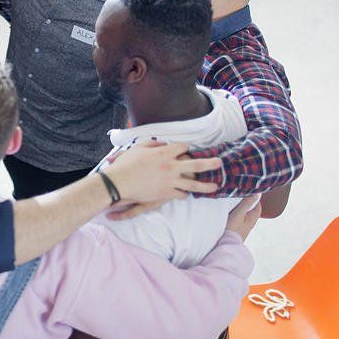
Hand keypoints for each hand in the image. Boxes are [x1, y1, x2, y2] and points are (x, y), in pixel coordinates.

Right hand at [101, 141, 219, 206]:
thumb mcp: (138, 148)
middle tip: (220, 163)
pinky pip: (181, 194)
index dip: (185, 148)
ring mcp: (170, 181)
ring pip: (193, 184)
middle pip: (196, 164)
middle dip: (210, 163)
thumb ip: (153, 144)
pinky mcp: (166, 193)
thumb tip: (163, 144)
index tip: (185, 149)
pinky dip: (185, 194)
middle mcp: (171, 166)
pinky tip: (187, 194)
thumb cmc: (126, 164)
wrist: (119, 183)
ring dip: (206, 185)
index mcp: (164, 153)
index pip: (183, 148)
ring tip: (215, 186)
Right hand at [226, 195, 261, 240]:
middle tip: (240, 197)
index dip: (255, 198)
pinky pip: (240, 220)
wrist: (226, 244)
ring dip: (242, 209)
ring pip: (245, 215)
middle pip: (252, 210)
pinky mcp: (238, 231)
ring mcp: (244, 228)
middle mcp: (250, 223)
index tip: (248, 192)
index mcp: (253, 218)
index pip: (258, 206)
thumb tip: (256, 194)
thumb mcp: (239, 213)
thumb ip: (247, 203)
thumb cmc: (232, 228)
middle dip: (248, 203)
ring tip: (234, 204)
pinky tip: (230, 215)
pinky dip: (237, 215)